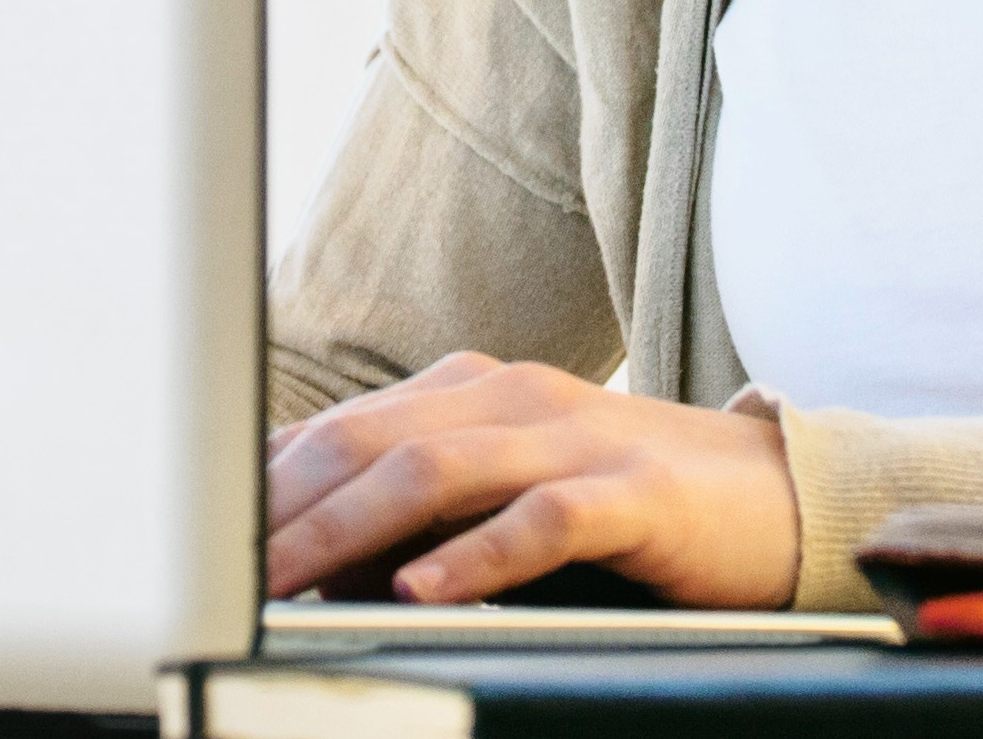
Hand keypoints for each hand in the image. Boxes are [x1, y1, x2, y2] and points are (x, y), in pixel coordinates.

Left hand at [261, 352, 799, 608]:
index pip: (343, 430)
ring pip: (435, 471)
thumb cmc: (630, 501)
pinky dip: (473, 556)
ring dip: (348, 532)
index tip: (203, 538)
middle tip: (223, 573)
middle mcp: (512, 399)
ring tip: (289, 583)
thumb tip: (314, 559)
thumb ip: (426, 507)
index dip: (267, 484)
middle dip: (285, 510)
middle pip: (369, 443)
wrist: (779, 497)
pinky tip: (421, 590)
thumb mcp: (514, 490)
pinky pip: (540, 519)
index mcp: (472, 392)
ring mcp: (574, 440)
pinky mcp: (633, 494)